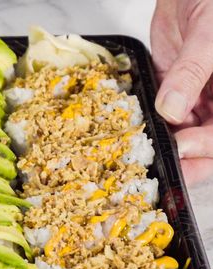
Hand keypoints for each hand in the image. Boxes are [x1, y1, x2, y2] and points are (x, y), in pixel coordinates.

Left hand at [152, 0, 212, 185]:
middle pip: (207, 140)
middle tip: (158, 162)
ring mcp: (199, 95)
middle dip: (186, 155)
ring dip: (164, 141)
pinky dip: (150, 119)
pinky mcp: (175, 87)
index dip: (208, 146)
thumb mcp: (209, 35)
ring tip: (140, 150)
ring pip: (184, 130)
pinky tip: (135, 128)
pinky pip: (163, 110)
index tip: (182, 147)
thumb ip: (192, 72)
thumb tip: (172, 110)